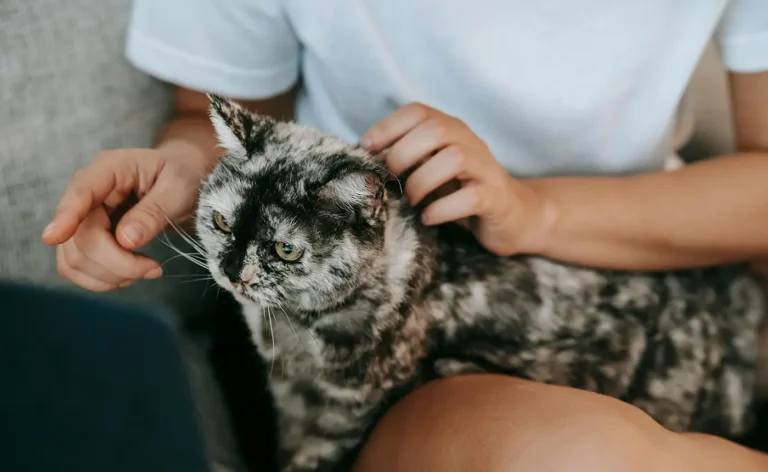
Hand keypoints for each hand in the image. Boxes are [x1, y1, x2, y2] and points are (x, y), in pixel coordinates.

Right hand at [42, 143, 207, 290]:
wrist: (181, 179)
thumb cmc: (181, 177)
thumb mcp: (178, 189)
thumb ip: (153, 212)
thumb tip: (126, 239)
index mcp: (112, 168)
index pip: (80, 192)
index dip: (65, 216)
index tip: (53, 238)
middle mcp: (90, 191)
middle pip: (79, 236)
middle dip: (115, 262)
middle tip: (153, 269)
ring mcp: (84, 215)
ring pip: (73, 257)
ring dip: (108, 275)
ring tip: (146, 270)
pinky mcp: (85, 237)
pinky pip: (77, 267)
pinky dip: (102, 279)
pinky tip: (129, 274)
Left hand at [361, 102, 548, 255]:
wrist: (513, 216)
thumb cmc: (461, 191)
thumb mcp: (430, 169)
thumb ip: (406, 159)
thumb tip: (365, 159)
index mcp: (450, 130)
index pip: (418, 111)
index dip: (388, 127)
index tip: (367, 150)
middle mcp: (469, 142)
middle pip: (435, 131)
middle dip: (403, 156)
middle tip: (391, 181)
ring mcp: (485, 169)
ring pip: (454, 159)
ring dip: (422, 182)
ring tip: (412, 201)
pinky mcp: (495, 198)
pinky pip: (470, 197)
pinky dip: (442, 209)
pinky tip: (428, 218)